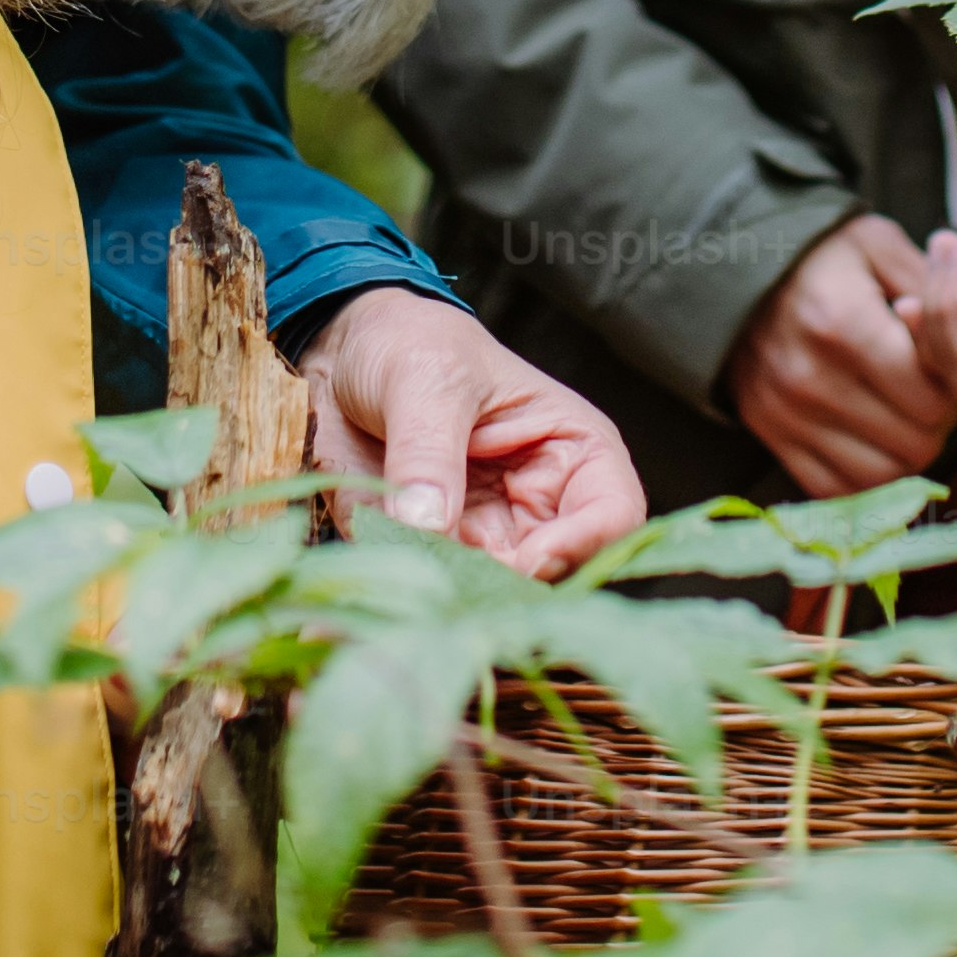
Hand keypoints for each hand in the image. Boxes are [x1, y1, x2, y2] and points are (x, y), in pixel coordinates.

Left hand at [300, 290, 648, 579]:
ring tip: (400, 606)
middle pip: (552, 576)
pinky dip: (392, 607)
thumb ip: (428, 451)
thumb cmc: (411, 343)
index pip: (612, 515)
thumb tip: (426, 524)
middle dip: (504, 593)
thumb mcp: (426, 379)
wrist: (343, 350)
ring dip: (446, 608)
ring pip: (487, 599)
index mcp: (572, 452)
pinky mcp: (429, 558)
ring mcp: (485, 541)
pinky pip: (421, 598)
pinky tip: (348, 613)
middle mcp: (539, 509)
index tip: (526, 561)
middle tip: (450, 597)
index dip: (581, 545)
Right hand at [723, 211, 956, 497]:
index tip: (949, 371)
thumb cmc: (818, 255)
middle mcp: (812, 378)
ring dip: (905, 453)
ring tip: (904, 418)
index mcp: (844, 324)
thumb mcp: (877, 245)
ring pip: (882, 475)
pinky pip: (835, 489)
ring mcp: (786, 414)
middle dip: (938, 424)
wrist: (728, 265)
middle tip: (932, 395)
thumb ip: (932, 285)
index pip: (932, 397)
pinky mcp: (770, 435)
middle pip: (915, 443)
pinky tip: (872, 440)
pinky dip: (864, 476)